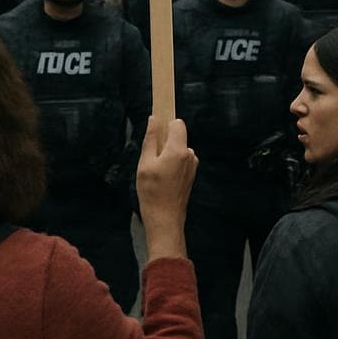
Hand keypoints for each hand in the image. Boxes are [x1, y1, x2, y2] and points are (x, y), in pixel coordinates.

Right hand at [136, 118, 197, 260]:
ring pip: (178, 149)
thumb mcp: (145, 163)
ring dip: (167, 154)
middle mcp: (189, 155)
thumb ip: (151, 139)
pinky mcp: (191, 175)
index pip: (177, 123)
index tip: (156, 128)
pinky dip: (172, 164)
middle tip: (150, 158)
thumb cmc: (152, 192)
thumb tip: (154, 119)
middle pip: (178, 136)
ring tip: (155, 172)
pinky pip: (181, 160)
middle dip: (165, 141)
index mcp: (178, 150)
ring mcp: (192, 166)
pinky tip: (162, 178)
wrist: (165, 219)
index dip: (166, 123)